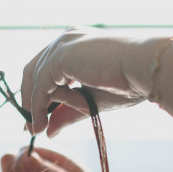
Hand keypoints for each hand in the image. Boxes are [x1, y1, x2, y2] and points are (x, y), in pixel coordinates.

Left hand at [21, 27, 155, 136]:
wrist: (143, 70)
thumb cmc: (128, 83)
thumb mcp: (91, 102)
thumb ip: (67, 112)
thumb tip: (48, 132)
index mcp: (75, 44)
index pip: (45, 68)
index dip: (36, 95)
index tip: (36, 119)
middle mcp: (66, 39)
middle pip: (32, 71)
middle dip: (29, 101)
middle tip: (30, 126)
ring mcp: (61, 45)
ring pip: (36, 80)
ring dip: (38, 107)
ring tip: (43, 127)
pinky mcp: (59, 56)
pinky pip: (40, 86)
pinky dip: (37, 106)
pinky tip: (42, 123)